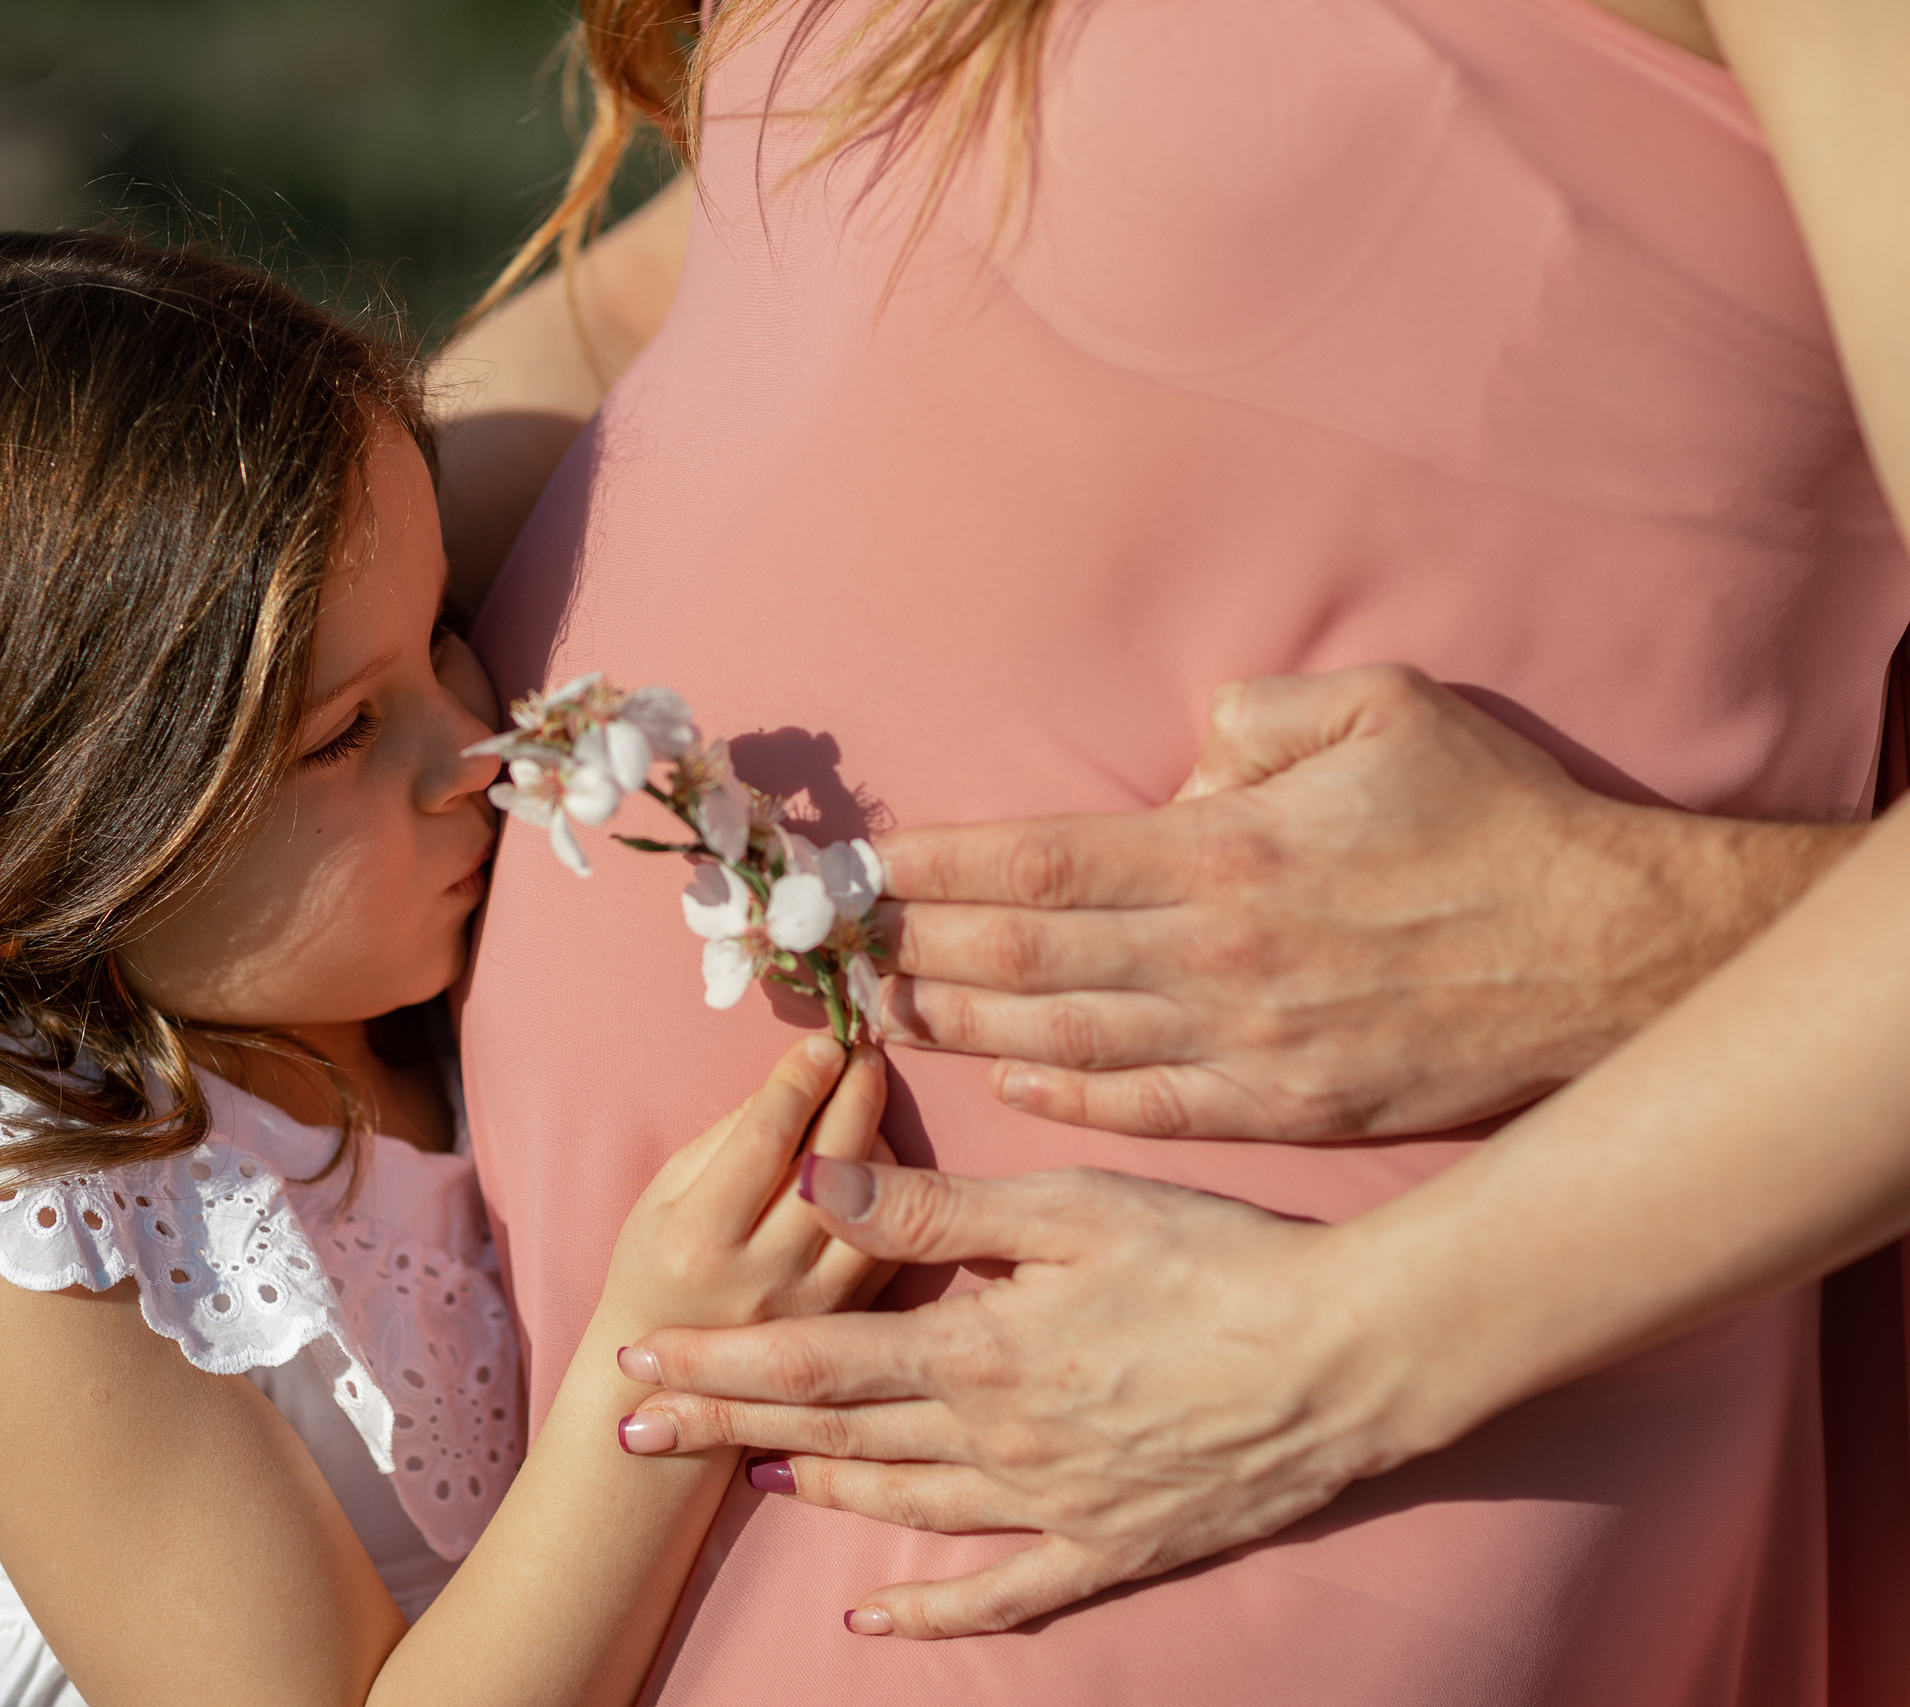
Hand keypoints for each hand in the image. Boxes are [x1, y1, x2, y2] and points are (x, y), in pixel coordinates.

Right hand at [602, 1036, 890, 1334]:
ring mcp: (813, 1309)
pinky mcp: (850, 1325)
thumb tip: (795, 1081)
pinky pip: (891, 1243)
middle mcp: (761, 1279)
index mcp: (698, 1241)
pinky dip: (891, 1195)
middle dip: (854, 1094)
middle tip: (865, 1055)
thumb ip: (727, 1138)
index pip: (764, 1140)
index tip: (823, 1042)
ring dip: (878, 1141)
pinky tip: (873, 1165)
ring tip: (863, 1108)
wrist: (669, 1382)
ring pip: (876, 1205)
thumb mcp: (665, 1196)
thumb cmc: (657, 1268)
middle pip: (831, 1165)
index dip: (799, 1080)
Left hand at [615, 1159, 1446, 1638]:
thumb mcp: (1070, 1209)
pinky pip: (1003, 1593)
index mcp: (978, 1353)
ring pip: (901, 1508)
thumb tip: (814, 1185)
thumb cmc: (1215, 1260)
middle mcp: (996, 1441)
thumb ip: (934, 1210)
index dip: (720, 1364)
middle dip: (726, 1429)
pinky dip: (933, 1612)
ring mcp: (1052, 1505)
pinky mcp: (1112, 1547)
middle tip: (635, 1434)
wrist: (1352, 1356)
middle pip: (833, 1439)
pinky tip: (879, 1622)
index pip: (812, 1362)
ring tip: (741, 1483)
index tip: (639, 1361)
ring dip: (811, 1495)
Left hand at [875, 665, 1859, 1139]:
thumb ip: (1258, 716)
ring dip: (957, 1029)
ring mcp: (1245, 1047)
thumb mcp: (1385, 709)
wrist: (1613, 960)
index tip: (853, 873)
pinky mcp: (1283, 1111)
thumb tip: (1179, 765)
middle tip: (825, 952)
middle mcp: (1214, 958)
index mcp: (1224, 852)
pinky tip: (1003, 1077)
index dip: (930, 874)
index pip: (1034, 867)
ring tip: (873, 1013)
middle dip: (909, 954)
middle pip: (1020, 964)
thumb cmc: (1496, 820)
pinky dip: (1060, 1094)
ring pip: (1061, 1043)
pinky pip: (1142, 1108)